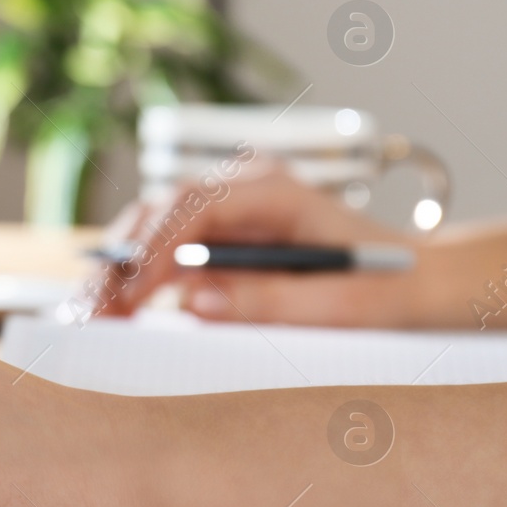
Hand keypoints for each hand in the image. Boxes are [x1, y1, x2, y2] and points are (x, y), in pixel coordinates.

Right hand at [91, 163, 423, 325]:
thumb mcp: (343, 304)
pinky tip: (109, 312)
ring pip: (149, 229)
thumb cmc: (390, 289)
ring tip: (87, 317)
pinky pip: (161, 252)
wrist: (419, 283)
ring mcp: (224, 212)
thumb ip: (270, 302)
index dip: (155, 247)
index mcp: (275, 189)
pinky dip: (132, 281)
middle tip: (89, 313)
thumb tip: (193, 301)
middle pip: (158, 212)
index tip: (131, 294)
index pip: (195, 204)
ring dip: (116, 272)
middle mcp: (241, 189)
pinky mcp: (214, 241)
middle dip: (119, 262)